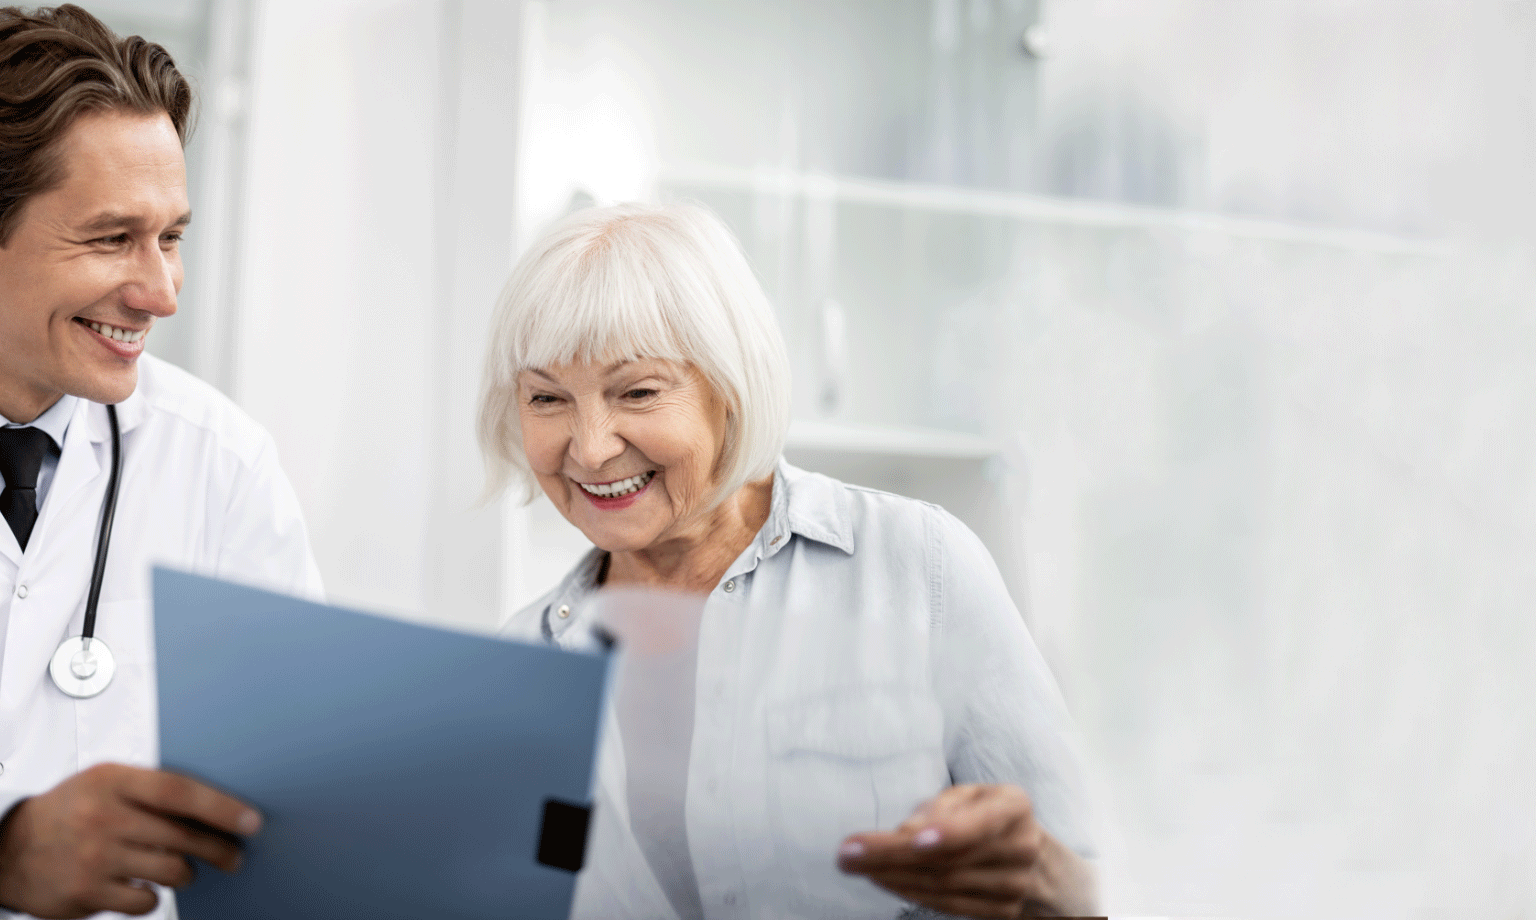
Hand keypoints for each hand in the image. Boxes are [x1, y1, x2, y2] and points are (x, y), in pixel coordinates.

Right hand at [0, 763, 260, 917]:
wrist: (11, 849)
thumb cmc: (71, 810)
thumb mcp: (105, 782)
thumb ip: (151, 788)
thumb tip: (217, 804)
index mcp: (112, 781)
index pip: (179, 792)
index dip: (221, 807)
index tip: (250, 821)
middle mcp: (103, 817)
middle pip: (182, 836)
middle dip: (219, 848)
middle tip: (234, 855)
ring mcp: (94, 857)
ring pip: (171, 870)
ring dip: (187, 873)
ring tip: (185, 869)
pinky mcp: (87, 892)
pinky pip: (146, 901)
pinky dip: (154, 896)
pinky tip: (147, 886)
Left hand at [836, 783, 1096, 918]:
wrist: (1037, 861)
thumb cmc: (987, 814)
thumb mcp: (971, 795)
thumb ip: (939, 808)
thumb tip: (904, 834)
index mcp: (1014, 807)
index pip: (980, 823)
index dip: (946, 831)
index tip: (908, 838)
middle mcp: (1021, 848)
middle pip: (949, 859)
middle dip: (891, 856)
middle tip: (847, 852)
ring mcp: (1014, 885)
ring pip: (943, 886)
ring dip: (892, 877)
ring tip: (854, 864)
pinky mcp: (1001, 911)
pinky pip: (947, 905)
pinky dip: (908, 892)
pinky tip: (880, 879)